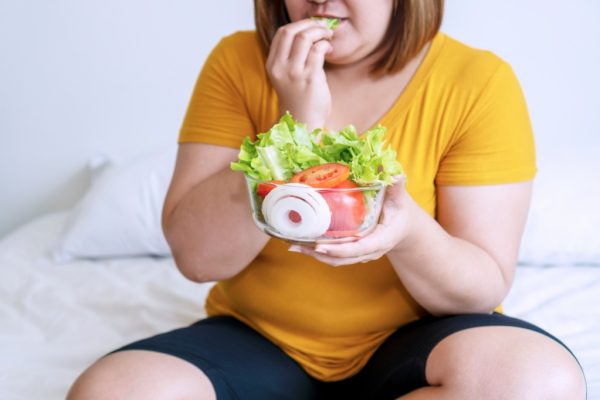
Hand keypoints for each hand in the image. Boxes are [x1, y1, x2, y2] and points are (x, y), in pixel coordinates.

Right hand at [266, 19, 333, 129]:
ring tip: (328, 37)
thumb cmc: (299, 100)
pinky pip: (318, 51)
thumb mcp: (287, 77)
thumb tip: (309, 34)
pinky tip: (329, 49)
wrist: (302, 125)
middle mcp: (280, 68)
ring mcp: (294, 74)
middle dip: (310, 24)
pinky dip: (326, 45)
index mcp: (273, 65)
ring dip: (320, 32)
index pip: (282, 34)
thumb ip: (291, 58)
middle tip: (323, 27)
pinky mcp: (310, 79)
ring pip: (305, 38)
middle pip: (292, 31)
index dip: (299, 24)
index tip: (312, 26)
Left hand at [289, 176, 416, 265]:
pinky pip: (335, 256)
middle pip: (342, 258)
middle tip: (296, 246)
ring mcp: (361, 254)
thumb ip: (396, 185)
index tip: (320, 247)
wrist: (405, 228)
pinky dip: (318, 252)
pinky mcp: (353, 252)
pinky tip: (302, 244)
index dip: (339, 249)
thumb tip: (391, 168)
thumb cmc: (402, 212)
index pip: (359, 249)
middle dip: (319, 254)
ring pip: (336, 260)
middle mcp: (370, 251)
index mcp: (381, 240)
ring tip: (293, 246)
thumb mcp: (400, 198)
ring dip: (314, 255)